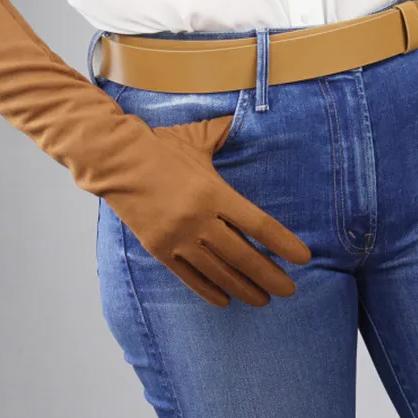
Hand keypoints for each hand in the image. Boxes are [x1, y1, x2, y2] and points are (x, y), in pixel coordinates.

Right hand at [104, 114, 311, 307]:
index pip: (258, 224)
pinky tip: (225, 300)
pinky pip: (189, 277)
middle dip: (269, 276)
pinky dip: (209, 290)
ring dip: (244, 288)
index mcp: (213, 191)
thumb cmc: (160, 146)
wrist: (115, 160)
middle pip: (242, 256)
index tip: (303, 258)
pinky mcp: (159, 249)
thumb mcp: (196, 138)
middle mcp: (197, 218)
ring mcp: (177, 237)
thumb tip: (247, 117)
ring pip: (218, 272)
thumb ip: (224, 134)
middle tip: (289, 290)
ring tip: (263, 299)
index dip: (283, 244)